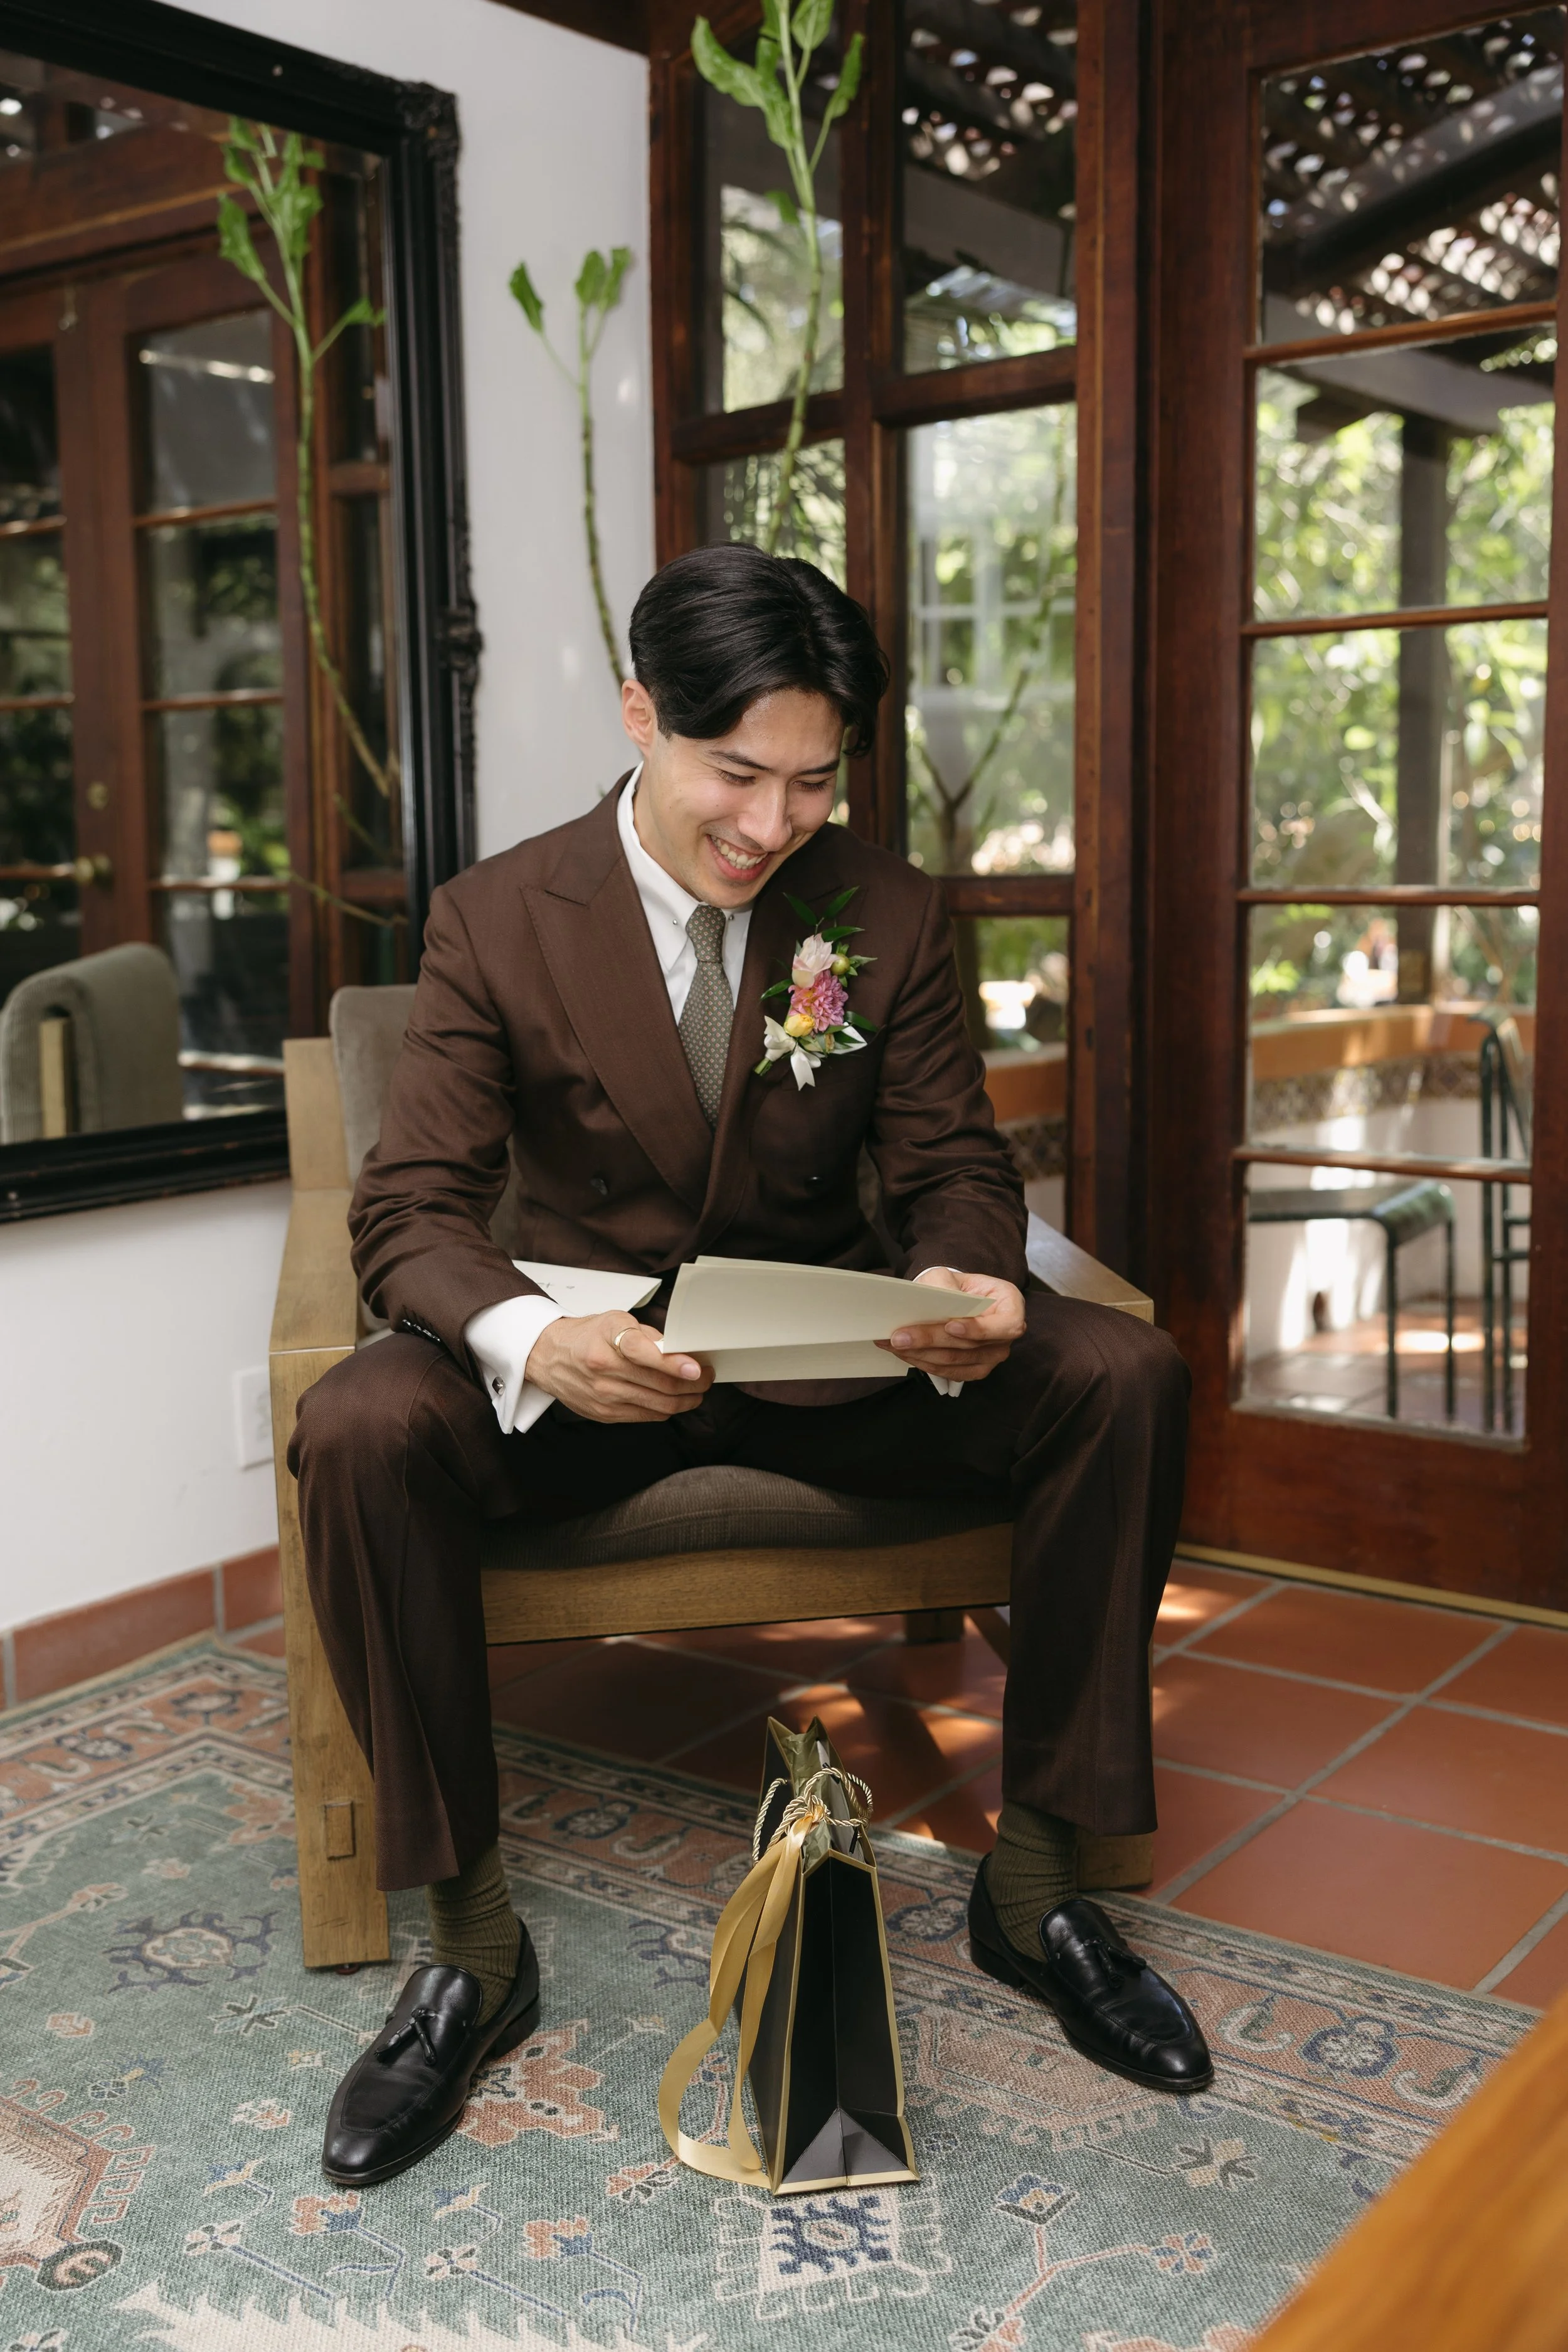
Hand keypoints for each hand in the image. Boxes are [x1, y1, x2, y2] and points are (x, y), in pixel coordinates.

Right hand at [524, 1312, 713, 1423]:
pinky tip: (674, 1400)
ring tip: (697, 1391)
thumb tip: (680, 1350)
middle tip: (707, 1377)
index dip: (674, 1362)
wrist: (548, 1357)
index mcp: (607, 1339)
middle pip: (659, 1384)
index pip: (644, 1353)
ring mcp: (604, 1395)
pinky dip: (666, 1409)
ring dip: (685, 1399)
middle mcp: (603, 1369)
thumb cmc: (586, 1336)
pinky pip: (647, 1416)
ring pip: (658, 1405)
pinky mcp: (604, 1414)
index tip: (696, 1368)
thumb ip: (647, 1335)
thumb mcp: (614, 1320)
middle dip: (692, 1384)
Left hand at [877, 1266, 1024, 1383]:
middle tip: (899, 1336)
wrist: (952, 1300)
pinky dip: (924, 1363)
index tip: (951, 1325)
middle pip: (971, 1346)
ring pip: (955, 1361)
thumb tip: (937, 1302)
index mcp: (1010, 1306)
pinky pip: (950, 1373)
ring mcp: (992, 1357)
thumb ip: (944, 1285)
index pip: (1006, 1325)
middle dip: (932, 1340)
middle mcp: (1005, 1336)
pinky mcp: (975, 1370)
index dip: (980, 1329)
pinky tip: (903, 1354)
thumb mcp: (948, 1275)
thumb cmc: (954, 1285)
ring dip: (921, 1354)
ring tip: (892, 1343)